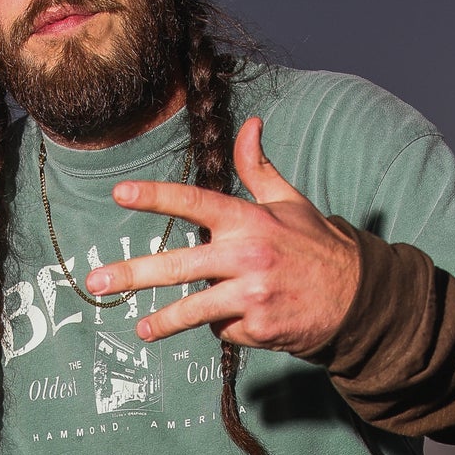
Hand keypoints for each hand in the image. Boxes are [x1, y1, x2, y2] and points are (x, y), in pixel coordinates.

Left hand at [86, 117, 360, 356]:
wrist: (357, 300)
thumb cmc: (317, 248)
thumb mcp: (290, 202)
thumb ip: (259, 168)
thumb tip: (249, 124)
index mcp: (250, 220)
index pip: (195, 202)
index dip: (156, 196)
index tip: (120, 193)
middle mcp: (248, 257)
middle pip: (179, 266)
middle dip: (133, 274)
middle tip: (98, 282)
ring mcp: (252, 296)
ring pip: (194, 309)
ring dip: (164, 321)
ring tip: (141, 328)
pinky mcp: (259, 328)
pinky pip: (224, 330)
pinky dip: (226, 327)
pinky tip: (245, 319)